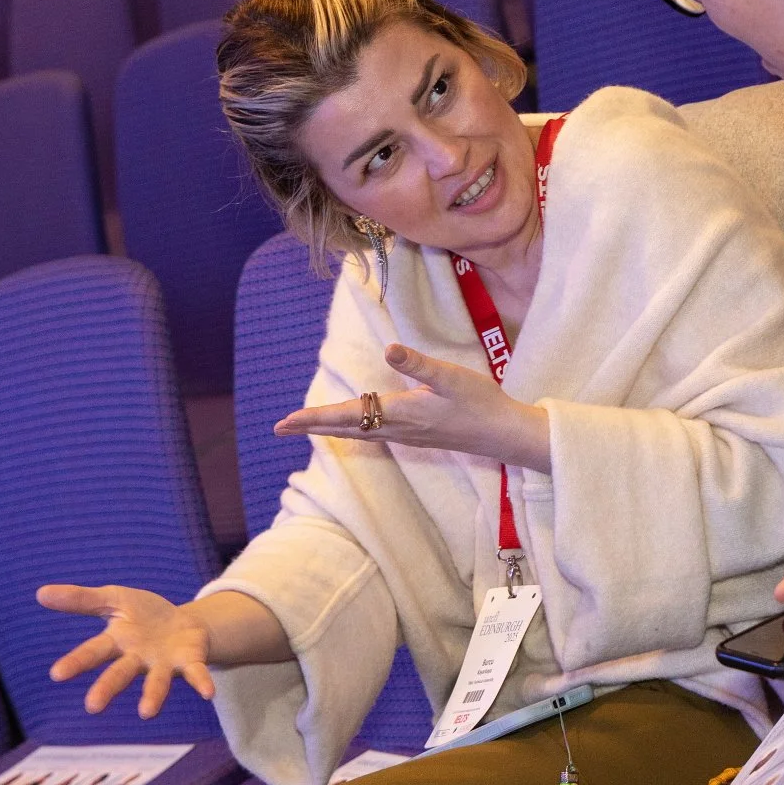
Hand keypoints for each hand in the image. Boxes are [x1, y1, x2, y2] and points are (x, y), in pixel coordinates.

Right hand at [38, 584, 214, 718]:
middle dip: (107, 688)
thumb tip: (40, 593)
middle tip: (92, 707)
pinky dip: (201, 683)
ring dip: (152, 696)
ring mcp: (163, 664)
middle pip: (119, 674)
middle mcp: (137, 659)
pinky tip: (209, 693)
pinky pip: (195, 674)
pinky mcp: (189, 662)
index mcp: (117, 642)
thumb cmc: (144, 615)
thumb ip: (82, 599)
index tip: (56, 674)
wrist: (185, 624)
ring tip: (146, 712)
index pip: (93, 652)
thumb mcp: (114, 598)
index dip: (76, 662)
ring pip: (156, 682)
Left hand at [274, 344, 550, 470]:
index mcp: (400, 413)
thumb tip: (389, 348)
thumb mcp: (451, 377)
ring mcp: (407, 435)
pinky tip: (352, 428)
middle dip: (312, 426)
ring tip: (306, 427)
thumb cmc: (479, 403)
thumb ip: (419, 363)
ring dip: (329, 429)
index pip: (347, 415)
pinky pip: (372, 434)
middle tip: (280, 428)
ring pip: (357, 433)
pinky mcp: (417, 435)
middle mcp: (397, 428)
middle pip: (345, 428)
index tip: (284, 421)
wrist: (503, 434)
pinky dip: (352, 430)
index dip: (314, 417)